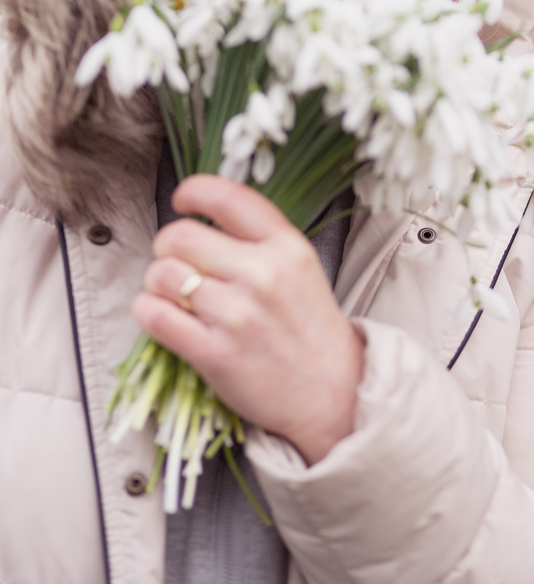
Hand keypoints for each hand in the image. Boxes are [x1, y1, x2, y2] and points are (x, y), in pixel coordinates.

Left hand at [132, 174, 364, 463]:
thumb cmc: (310, 326)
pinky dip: (148, 310)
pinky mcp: (215, 354)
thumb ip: (258, 237)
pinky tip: (165, 315)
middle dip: (166, 245)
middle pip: (180, 235)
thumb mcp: (301, 265)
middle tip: (176, 259)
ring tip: (175, 294)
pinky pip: (154, 316)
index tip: (183, 201)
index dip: (192, 191)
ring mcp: (237, 315)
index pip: (226, 197)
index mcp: (286, 246)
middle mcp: (262, 275)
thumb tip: (202, 214)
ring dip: (157, 282)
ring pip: (161, 274)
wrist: (334, 392)